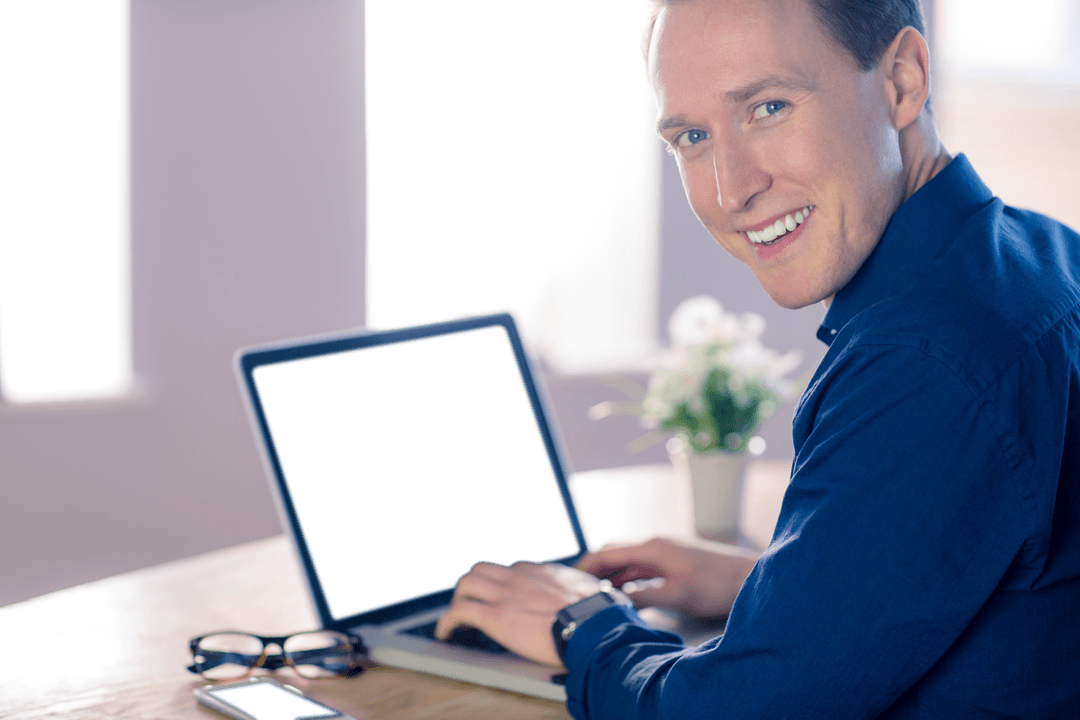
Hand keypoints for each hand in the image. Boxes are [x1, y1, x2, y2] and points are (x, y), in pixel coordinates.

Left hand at [435, 561, 604, 666]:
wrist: (592, 626)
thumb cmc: (599, 615)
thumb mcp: (593, 592)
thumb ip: (584, 591)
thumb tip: (598, 597)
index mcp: (544, 572)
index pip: (515, 570)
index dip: (506, 584)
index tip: (505, 597)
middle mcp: (521, 576)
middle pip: (485, 569)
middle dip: (475, 585)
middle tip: (474, 602)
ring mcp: (506, 593)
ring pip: (468, 582)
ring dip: (459, 597)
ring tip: (457, 616)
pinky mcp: (495, 614)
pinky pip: (460, 610)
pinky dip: (448, 620)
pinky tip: (445, 632)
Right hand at [577, 537, 758, 617]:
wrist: (750, 576)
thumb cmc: (718, 584)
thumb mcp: (677, 595)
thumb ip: (644, 596)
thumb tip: (616, 602)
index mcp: (652, 547)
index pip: (608, 552)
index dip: (585, 565)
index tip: (569, 579)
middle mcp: (655, 544)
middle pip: (614, 553)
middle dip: (594, 569)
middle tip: (577, 588)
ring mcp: (665, 552)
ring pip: (628, 561)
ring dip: (611, 575)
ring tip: (595, 594)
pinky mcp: (674, 561)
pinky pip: (642, 567)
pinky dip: (628, 578)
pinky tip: (624, 593)